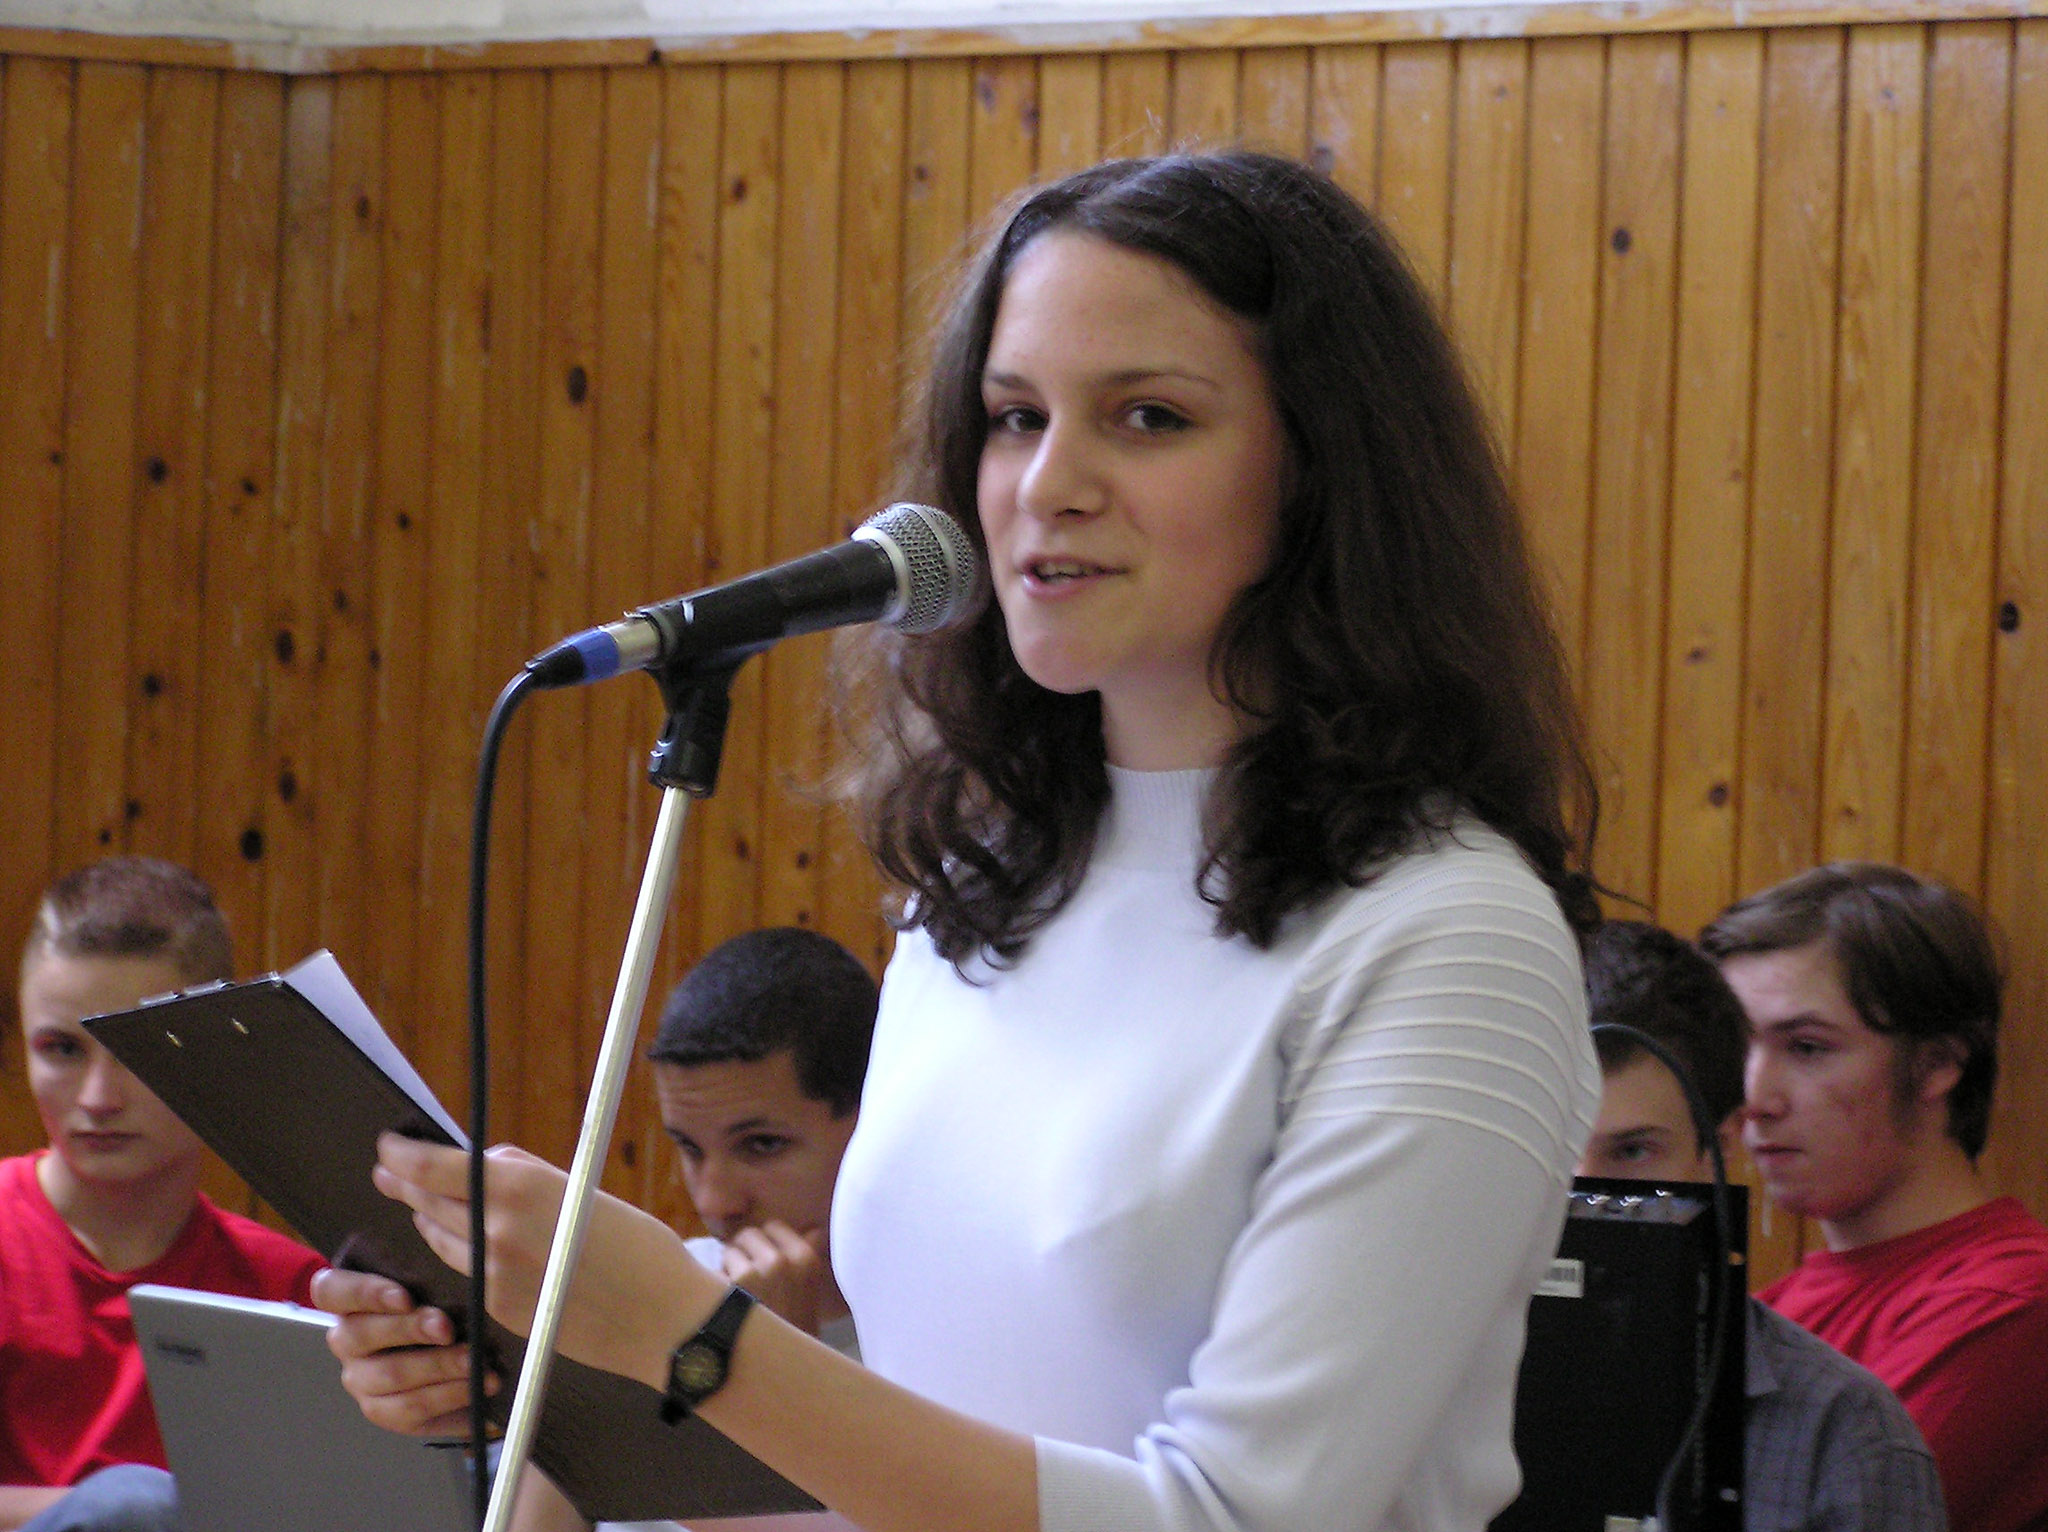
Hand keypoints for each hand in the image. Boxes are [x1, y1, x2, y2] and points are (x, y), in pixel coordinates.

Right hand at [311, 1266, 493, 1436]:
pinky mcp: (382, 1410)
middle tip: (448, 1327)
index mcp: (351, 1301)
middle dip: (410, 1329)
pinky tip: (478, 1383)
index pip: (330, 1290)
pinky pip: (409, 1407)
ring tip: (475, 1359)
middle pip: (360, 1334)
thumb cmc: (448, 1308)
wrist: (467, 1359)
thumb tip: (450, 1247)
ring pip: (389, 1374)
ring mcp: (360, 1378)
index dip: (364, 1292)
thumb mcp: (440, 1283)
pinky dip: (448, 1394)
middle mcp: (347, 1339)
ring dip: (438, 1365)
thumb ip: (434, 1270)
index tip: (405, 1296)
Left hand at [371, 1134, 722, 1388]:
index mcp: (521, 1189)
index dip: (402, 1155)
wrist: (663, 1320)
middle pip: (429, 1202)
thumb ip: (527, 1174)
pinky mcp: (501, 1311)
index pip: (435, 1166)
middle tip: (389, 1171)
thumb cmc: (638, 1247)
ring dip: (430, 1218)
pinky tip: (464, 1244)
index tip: (390, 1146)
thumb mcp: (582, 1191)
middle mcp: (498, 1231)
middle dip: (406, 1184)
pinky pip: (467, 1273)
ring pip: (441, 1240)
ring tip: (422, 1204)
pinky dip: (461, 1253)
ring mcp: (495, 1276)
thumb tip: (485, 1162)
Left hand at [721, 1222, 829, 1335]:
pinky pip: (716, 1269)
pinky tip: (726, 1304)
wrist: (777, 1372)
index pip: (773, 1226)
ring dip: (729, 1266)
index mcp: (806, 1258)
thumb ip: (807, 1257)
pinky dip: (716, 1283)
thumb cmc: (793, 1331)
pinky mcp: (731, 1286)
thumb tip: (813, 1229)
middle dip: (744, 1252)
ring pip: (729, 1250)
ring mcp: (756, 1271)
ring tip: (737, 1294)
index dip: (764, 1243)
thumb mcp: (810, 1293)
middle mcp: (782, 1260)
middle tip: (748, 1280)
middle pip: (748, 1235)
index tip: (764, 1262)